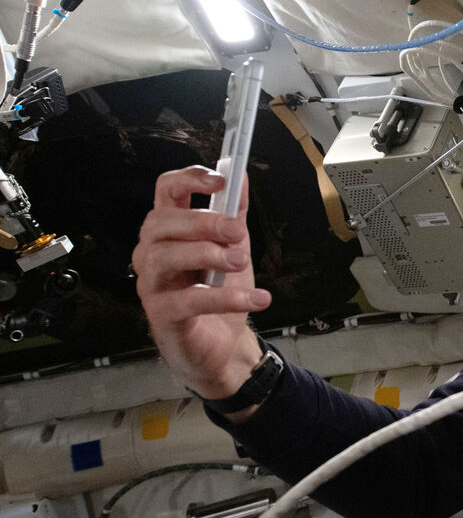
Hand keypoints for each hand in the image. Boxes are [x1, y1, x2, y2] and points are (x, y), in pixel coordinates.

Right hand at [133, 166, 269, 411]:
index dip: (189, 179)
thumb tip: (240, 174)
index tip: (221, 181)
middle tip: (237, 233)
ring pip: (165, 256)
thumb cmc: (219, 290)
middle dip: (203, 222)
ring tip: (240, 262)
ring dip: (208, 254)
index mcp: (170, 229)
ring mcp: (152, 284)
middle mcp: (152, 253)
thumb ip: (235, 212)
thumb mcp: (233, 246)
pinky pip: (187, 301)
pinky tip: (256, 299)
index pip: (165, 191)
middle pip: (161, 222)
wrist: (224, 343)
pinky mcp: (162, 316)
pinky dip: (225, 298)